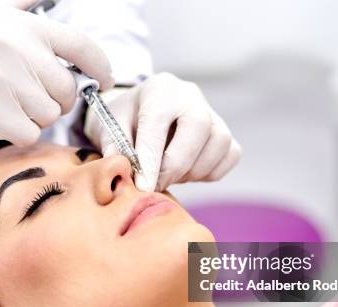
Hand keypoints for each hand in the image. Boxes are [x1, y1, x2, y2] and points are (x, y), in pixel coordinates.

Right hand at [0, 6, 113, 145]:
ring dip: (31, 117)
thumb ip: (23, 7)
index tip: (103, 80)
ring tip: (3, 103)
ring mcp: (6, 79)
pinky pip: (29, 133)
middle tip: (26, 98)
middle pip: (67, 91)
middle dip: (54, 101)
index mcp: (23, 26)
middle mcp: (19, 49)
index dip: (101, 66)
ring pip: (49, 115)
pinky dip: (15, 132)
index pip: (81, 45)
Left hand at [84, 73, 241, 190]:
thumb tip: (123, 170)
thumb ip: (113, 147)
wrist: (138, 115)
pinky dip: (210, 171)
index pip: (158, 122)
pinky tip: (186, 173)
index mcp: (159, 89)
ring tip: (169, 176)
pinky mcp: (224, 131)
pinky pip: (230, 154)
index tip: (143, 186)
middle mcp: (190, 95)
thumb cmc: (122, 122)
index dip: (151, 159)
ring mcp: (211, 112)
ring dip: (194, 170)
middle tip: (156, 185)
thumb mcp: (108, 129)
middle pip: (199, 127)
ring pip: (219, 142)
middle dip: (176, 165)